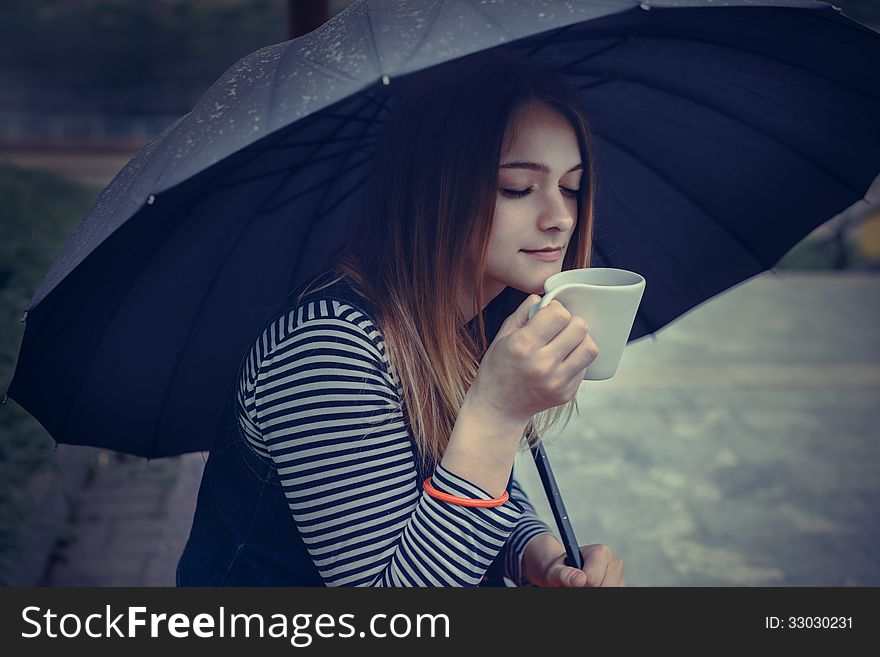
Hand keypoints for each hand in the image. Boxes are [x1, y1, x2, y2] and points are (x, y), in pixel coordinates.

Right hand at [469, 294, 598, 423]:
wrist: (498, 408)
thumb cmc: (498, 368)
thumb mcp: (502, 336)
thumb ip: (524, 312)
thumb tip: (546, 299)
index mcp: (523, 346)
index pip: (560, 314)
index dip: (555, 310)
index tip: (548, 316)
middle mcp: (542, 365)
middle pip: (579, 328)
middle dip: (570, 323)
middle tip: (558, 329)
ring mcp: (557, 382)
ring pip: (590, 348)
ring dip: (579, 341)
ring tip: (565, 343)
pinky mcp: (567, 394)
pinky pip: (584, 367)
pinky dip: (576, 360)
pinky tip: (560, 362)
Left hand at [541, 544, 626, 586]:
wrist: (565, 575)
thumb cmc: (560, 572)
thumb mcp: (556, 571)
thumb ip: (564, 574)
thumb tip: (579, 579)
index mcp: (601, 552)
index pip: (593, 579)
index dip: (580, 585)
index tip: (573, 583)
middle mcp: (614, 563)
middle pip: (604, 587)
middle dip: (589, 589)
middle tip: (578, 585)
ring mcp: (620, 576)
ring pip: (611, 592)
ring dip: (594, 592)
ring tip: (584, 585)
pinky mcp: (621, 586)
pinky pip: (614, 595)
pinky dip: (601, 594)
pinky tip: (593, 587)